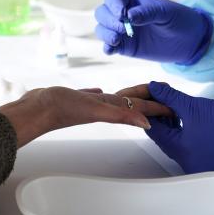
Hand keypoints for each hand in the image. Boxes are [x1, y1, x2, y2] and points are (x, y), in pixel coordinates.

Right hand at [0, 87, 174, 147]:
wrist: (37, 108)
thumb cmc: (63, 109)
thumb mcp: (97, 110)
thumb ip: (122, 115)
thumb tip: (147, 123)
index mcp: (110, 108)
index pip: (141, 107)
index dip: (159, 107)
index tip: (175, 107)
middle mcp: (103, 106)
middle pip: (132, 102)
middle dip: (149, 101)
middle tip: (165, 99)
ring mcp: (90, 103)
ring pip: (115, 99)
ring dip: (128, 97)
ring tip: (138, 94)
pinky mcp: (76, 99)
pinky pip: (93, 96)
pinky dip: (100, 94)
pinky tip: (100, 91)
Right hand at [95, 0, 212, 63]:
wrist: (189, 40)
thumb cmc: (178, 19)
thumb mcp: (166, 13)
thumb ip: (148, 13)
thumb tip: (129, 16)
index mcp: (132, 0)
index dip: (113, 5)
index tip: (122, 14)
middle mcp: (123, 13)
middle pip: (102, 12)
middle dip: (108, 20)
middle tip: (123, 29)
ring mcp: (122, 30)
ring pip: (102, 29)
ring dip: (105, 34)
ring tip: (118, 40)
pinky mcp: (124, 47)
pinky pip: (108, 46)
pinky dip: (107, 48)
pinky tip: (112, 50)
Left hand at [117, 81, 213, 173]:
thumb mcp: (194, 106)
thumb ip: (170, 97)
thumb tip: (152, 87)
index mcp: (180, 150)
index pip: (153, 129)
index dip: (149, 110)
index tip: (148, 96)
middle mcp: (184, 161)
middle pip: (162, 136)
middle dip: (158, 115)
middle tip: (158, 97)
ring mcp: (193, 161)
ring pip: (172, 139)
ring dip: (169, 122)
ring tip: (170, 103)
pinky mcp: (201, 158)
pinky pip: (182, 143)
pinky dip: (179, 129)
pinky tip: (180, 115)